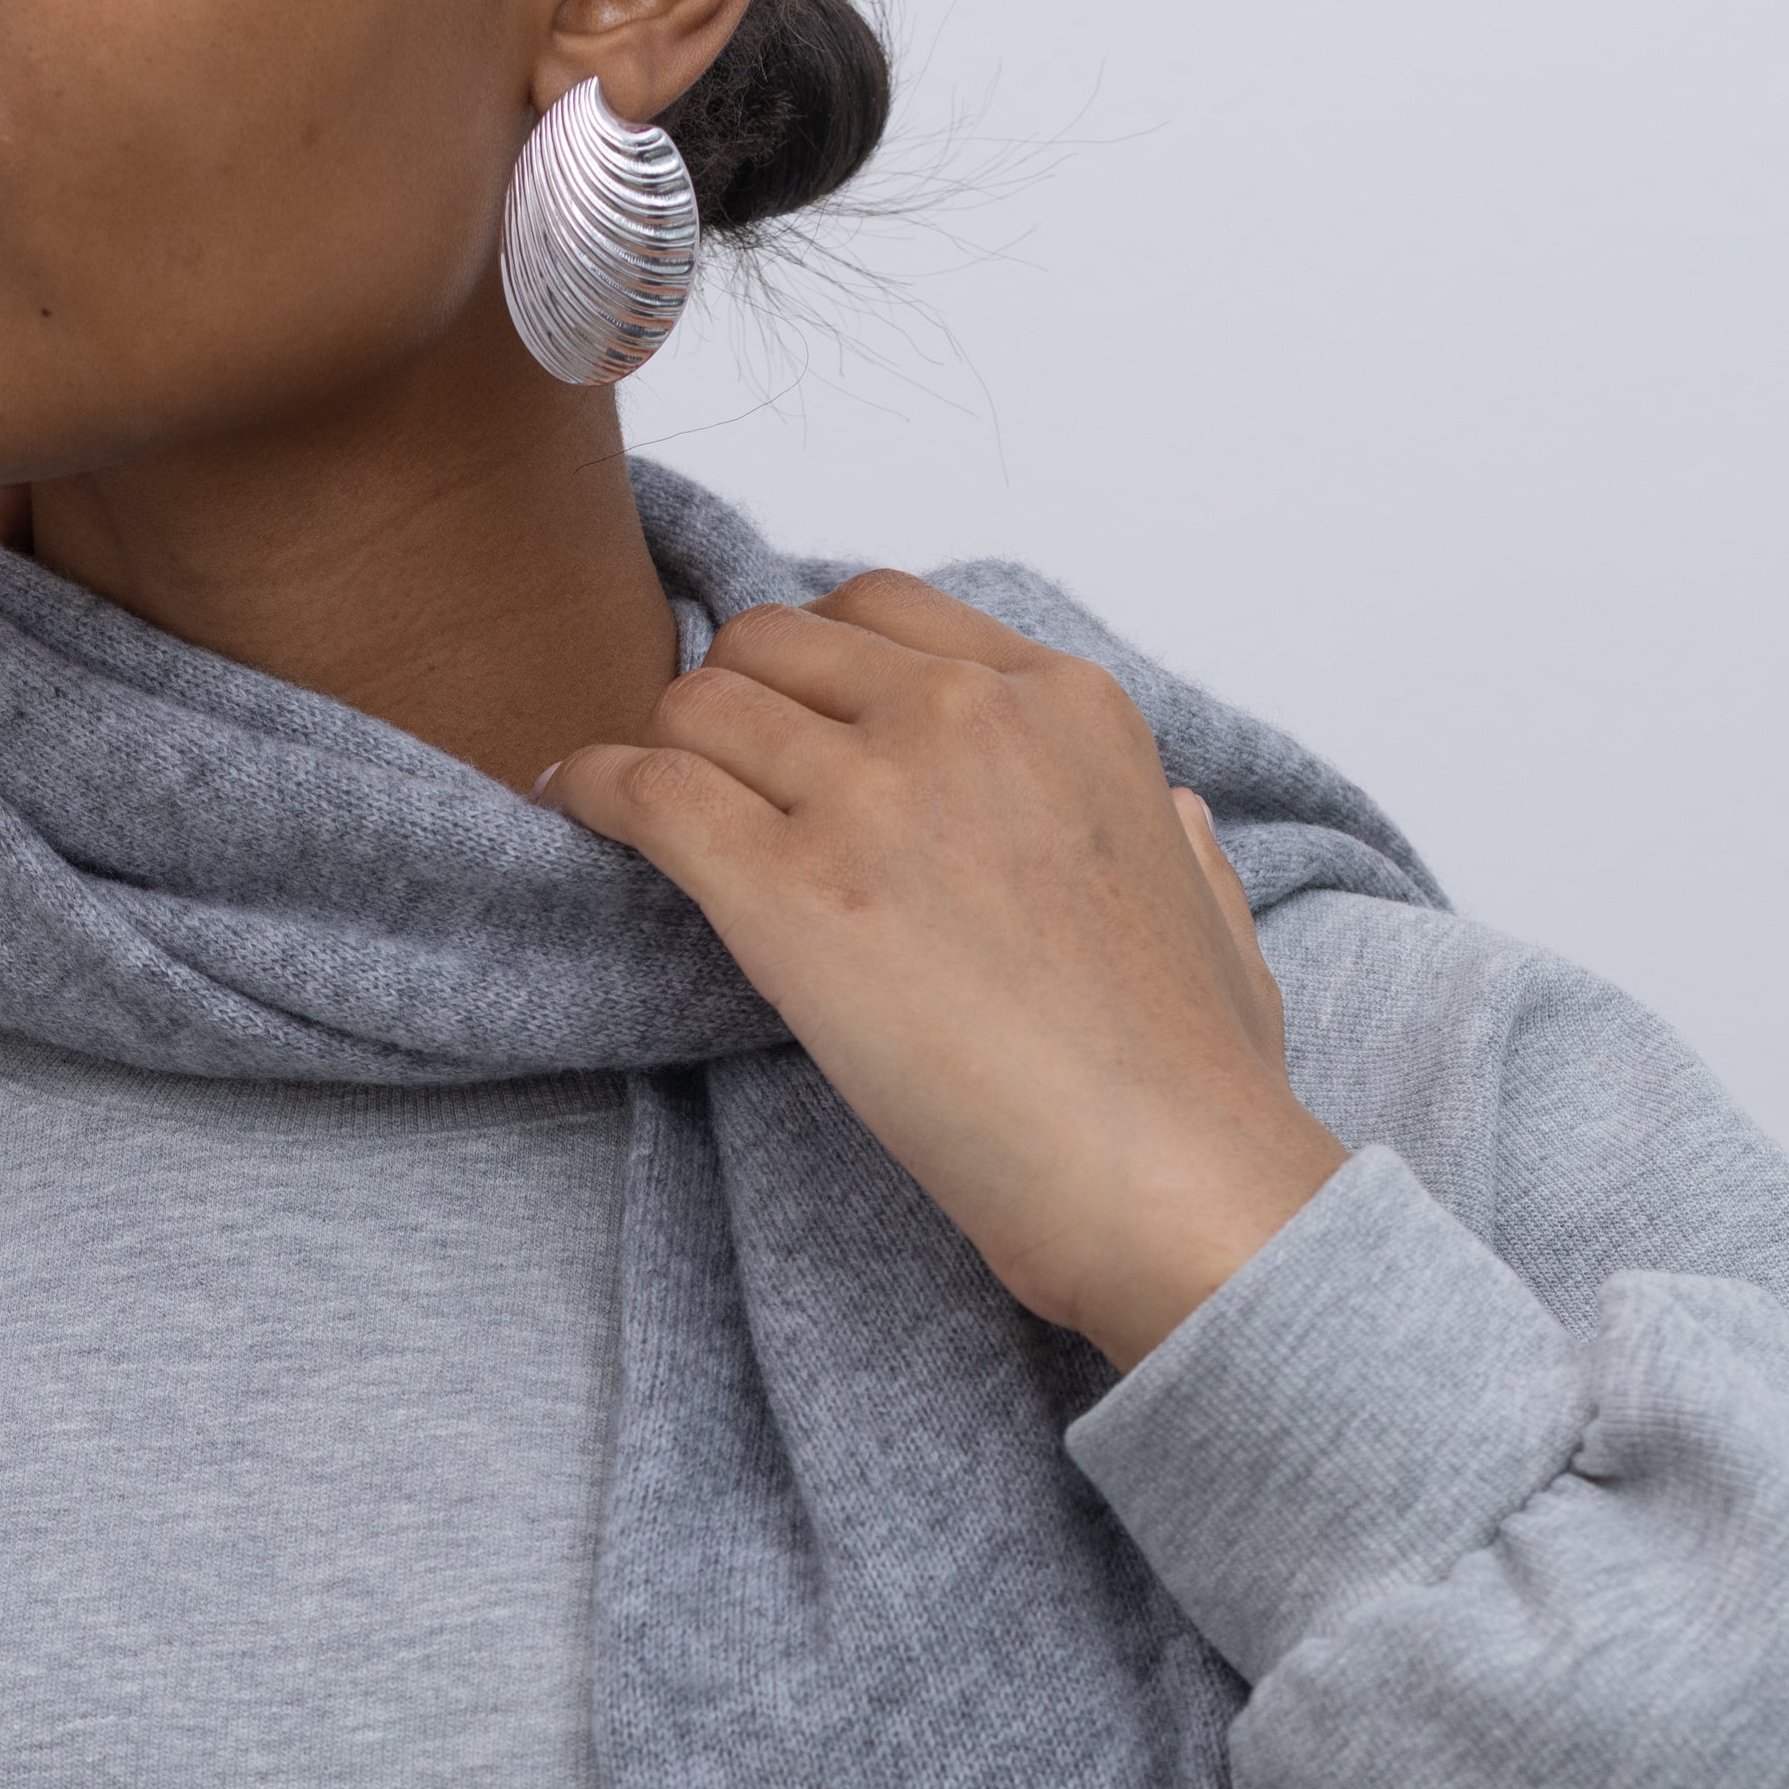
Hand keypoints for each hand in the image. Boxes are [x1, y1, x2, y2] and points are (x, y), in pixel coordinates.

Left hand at [545, 572, 1344, 1368]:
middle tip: (704, 775)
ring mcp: (872, 795)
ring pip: (696, 708)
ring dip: (656, 753)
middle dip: (726, 701)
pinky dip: (590, 791)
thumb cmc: (1193, 1076)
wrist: (1164, 1176)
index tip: (782, 716)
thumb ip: (1178, 837)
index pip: (881, 612)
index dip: (809, 659)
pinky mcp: (789, 894)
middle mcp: (963, 717)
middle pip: (772, 644)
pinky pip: (645, 793)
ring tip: (633, 807)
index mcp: (1064, 702)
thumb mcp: (1220, 909)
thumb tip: (1173, 818)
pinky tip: (568, 808)